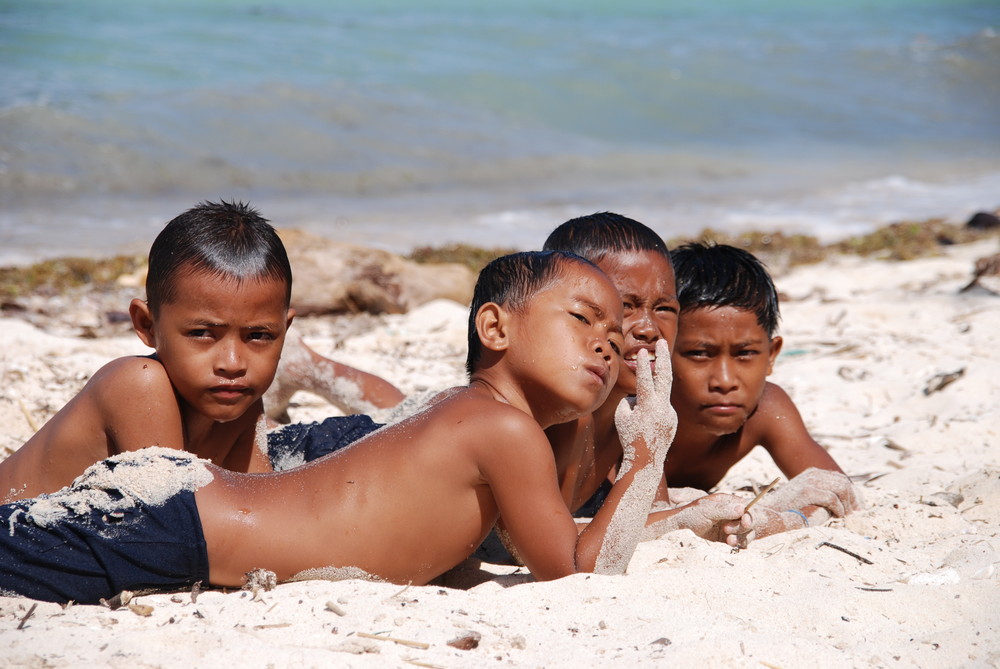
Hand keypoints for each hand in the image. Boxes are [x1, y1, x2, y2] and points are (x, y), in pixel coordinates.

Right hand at [614, 339, 676, 473]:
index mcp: (648, 406)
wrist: (646, 460)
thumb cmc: (630, 437)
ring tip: (639, 421)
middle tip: (662, 342)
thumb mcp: (622, 417)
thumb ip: (630, 400)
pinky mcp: (673, 418)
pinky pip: (659, 409)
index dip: (643, 364)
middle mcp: (663, 407)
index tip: (643, 351)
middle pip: (664, 376)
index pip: (645, 379)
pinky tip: (646, 430)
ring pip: (657, 397)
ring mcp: (670, 412)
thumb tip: (637, 393)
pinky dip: (650, 413)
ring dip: (647, 401)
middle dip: (663, 357)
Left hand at [644, 493, 751, 546]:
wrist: (682, 520)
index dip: (747, 516)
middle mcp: (733, 514)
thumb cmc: (693, 512)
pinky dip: (739, 544)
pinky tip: (732, 544)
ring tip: (729, 541)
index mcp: (729, 503)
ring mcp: (733, 526)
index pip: (746, 509)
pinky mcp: (729, 537)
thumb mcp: (706, 509)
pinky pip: (740, 542)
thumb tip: (741, 509)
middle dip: (740, 527)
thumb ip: (722, 509)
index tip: (744, 521)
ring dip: (740, 537)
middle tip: (727, 530)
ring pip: (745, 533)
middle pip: (747, 522)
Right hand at [764, 468, 860, 517]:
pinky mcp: (807, 491)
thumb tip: (845, 503)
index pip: (841, 478)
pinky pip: (832, 499)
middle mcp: (812, 474)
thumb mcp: (808, 497)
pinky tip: (838, 516)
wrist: (769, 511)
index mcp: (813, 473)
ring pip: (841, 489)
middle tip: (856, 514)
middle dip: (854, 499)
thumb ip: (823, 495)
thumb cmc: (788, 509)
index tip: (858, 507)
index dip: (853, 493)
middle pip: (844, 483)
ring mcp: (810, 481)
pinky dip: (839, 509)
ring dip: (847, 504)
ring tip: (847, 516)